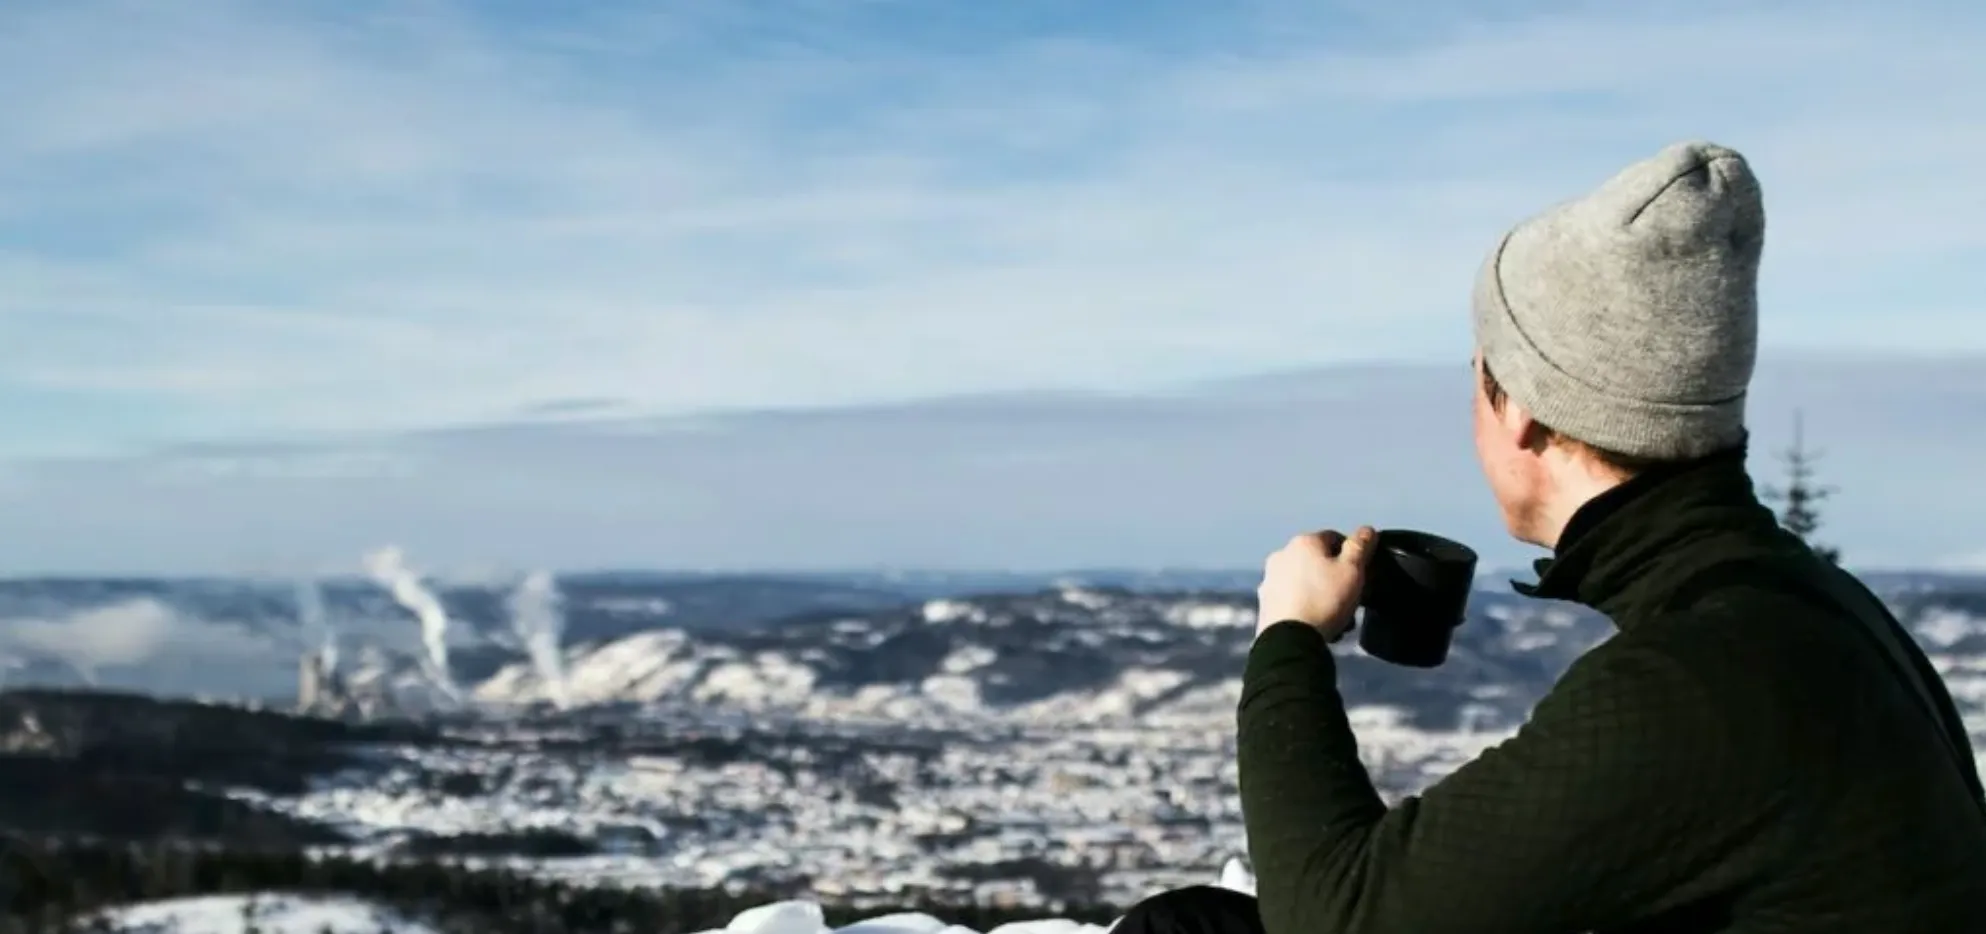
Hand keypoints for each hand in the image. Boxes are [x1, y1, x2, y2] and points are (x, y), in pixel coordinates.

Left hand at [1256, 526, 1377, 640]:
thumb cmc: (1324, 600)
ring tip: (1336, 617)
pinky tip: (1316, 624)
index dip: (1352, 555)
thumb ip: (1360, 547)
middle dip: (1335, 578)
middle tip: (1350, 599)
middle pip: (1318, 562)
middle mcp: (1282, 555)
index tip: (1361, 575)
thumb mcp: (1352, 570)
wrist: (1289, 639)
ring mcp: (1270, 579)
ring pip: (1305, 582)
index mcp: (1304, 542)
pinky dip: (1305, 607)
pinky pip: (1292, 599)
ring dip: (1321, 595)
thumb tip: (1367, 530)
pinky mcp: (1265, 602)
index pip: (1335, 538)